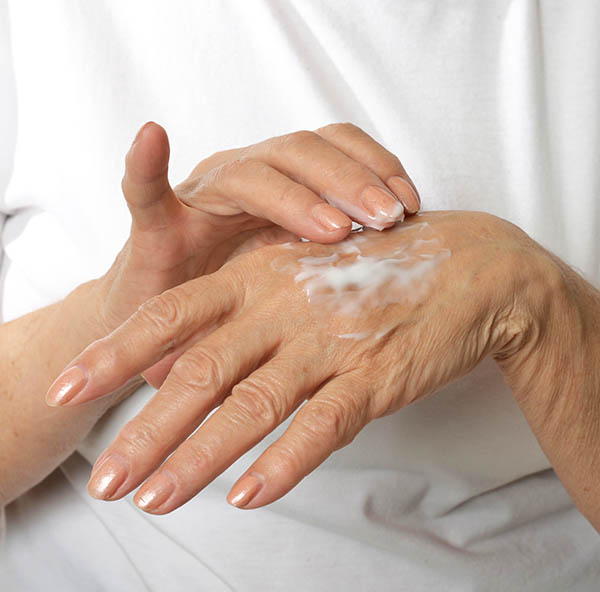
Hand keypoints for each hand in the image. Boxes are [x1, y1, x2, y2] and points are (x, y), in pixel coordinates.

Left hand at [49, 211, 548, 513]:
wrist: (469, 265)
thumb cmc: (376, 268)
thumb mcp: (301, 272)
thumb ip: (244, 311)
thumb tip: (180, 358)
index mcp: (259, 276)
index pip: (173, 315)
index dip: (118, 353)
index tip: (70, 390)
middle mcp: (284, 307)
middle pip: (200, 371)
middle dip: (146, 428)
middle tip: (104, 479)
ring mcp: (329, 341)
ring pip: (251, 405)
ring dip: (200, 458)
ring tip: (154, 499)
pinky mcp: (374, 374)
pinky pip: (322, 425)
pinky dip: (284, 463)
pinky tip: (248, 497)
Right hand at [95, 122, 418, 348]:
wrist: (174, 332)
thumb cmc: (243, 307)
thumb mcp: (302, 284)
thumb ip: (338, 266)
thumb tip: (411, 270)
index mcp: (284, 188)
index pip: (336, 152)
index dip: (377, 170)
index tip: (412, 208)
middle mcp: (245, 180)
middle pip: (301, 154)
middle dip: (350, 182)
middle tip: (388, 218)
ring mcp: (200, 199)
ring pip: (248, 172)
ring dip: (293, 194)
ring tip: (332, 229)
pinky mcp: (155, 228)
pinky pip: (143, 190)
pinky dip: (145, 165)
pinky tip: (152, 137)